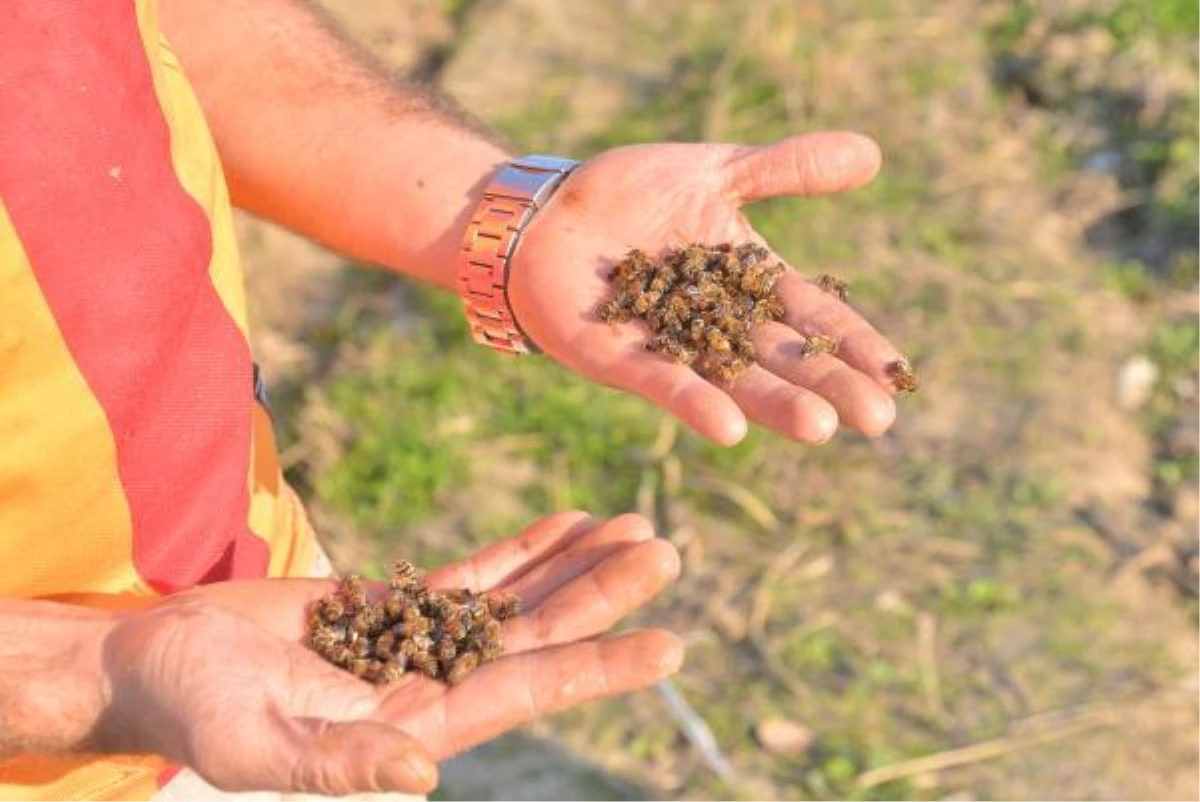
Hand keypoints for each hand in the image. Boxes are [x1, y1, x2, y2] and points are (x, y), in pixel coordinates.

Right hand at [95, 512, 680, 795]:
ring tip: (634, 527)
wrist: (155, 665)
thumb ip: (337, 764)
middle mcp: (434, 685)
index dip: (601, 666)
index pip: (527, 689)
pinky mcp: (392, 605)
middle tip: (664, 550)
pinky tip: (564, 525)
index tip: (670, 643)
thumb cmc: (191, 712)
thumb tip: (423, 772)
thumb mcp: (251, 747)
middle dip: (603, 595)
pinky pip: (473, 575)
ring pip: (516, 600)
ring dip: (574, 566)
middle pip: (539, 635)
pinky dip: (521, 551)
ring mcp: (419, 642)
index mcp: (415, 726)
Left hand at [511, 132, 901, 445]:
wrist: (545, 209)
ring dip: (774, 404)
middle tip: (878, 419)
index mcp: (747, 283)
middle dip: (828, 385)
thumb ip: (786, 169)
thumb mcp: (717, 171)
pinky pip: (661, 382)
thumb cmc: (630, 192)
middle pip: (782, 357)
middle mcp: (716, 323)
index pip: (813, 316)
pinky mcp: (617, 357)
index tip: (898, 374)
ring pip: (730, 378)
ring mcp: (669, 345)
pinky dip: (694, 403)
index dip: (855, 343)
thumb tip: (873, 153)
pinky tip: (729, 428)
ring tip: (820, 428)